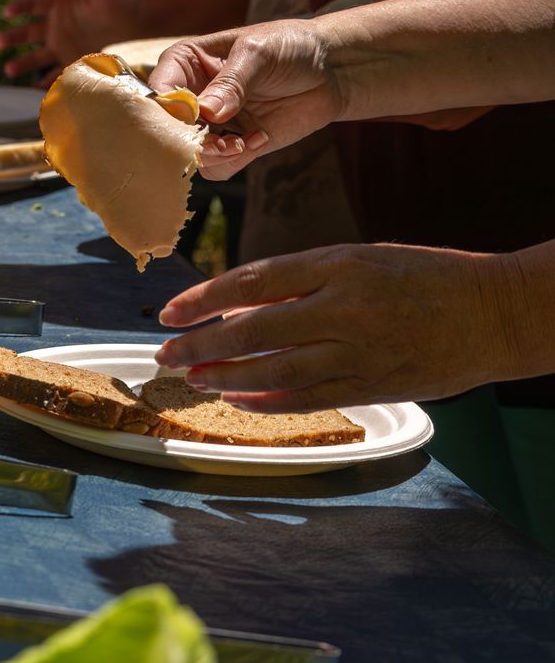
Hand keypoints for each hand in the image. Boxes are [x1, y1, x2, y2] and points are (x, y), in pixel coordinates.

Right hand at [0, 0, 141, 85]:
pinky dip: (46, 81)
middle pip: (28, 32)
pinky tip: (37, 88)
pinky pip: (55, 73)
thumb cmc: (121, 4)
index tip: (9, 11)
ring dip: (23, 63)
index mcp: (60, 6)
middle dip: (13, 37)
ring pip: (37, 56)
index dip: (20, 7)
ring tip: (10, 70)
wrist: (139, 27)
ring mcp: (63, 46)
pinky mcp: (72, 62)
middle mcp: (56, 27)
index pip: (34, 5)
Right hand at [148, 19, 341, 177]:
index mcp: (184, 63)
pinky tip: (260, 139)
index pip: (160, 91)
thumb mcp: (259, 54)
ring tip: (243, 143)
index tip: (196, 119)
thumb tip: (206, 111)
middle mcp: (190, 95)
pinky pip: (217, 167)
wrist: (331, 69)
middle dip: (192, 141)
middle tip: (223, 141)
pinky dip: (234, 160)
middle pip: (168, 129)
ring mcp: (210, 123)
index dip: (170, 110)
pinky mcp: (232, 144)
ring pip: (189, 153)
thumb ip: (231, 82)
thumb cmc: (290, 47)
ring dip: (214, 155)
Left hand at [154, 244, 517, 410]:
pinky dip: (266, 402)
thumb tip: (238, 304)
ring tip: (193, 378)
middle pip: (253, 329)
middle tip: (165, 354)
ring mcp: (360, 351)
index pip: (252, 281)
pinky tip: (238, 400)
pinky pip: (308, 399)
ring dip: (226, 378)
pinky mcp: (374, 386)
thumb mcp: (360, 260)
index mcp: (338, 265)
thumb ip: (302, 280)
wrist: (496, 312)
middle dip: (201, 344)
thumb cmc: (424, 277)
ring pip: (274, 371)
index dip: (203, 298)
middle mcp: (344, 307)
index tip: (170, 311)